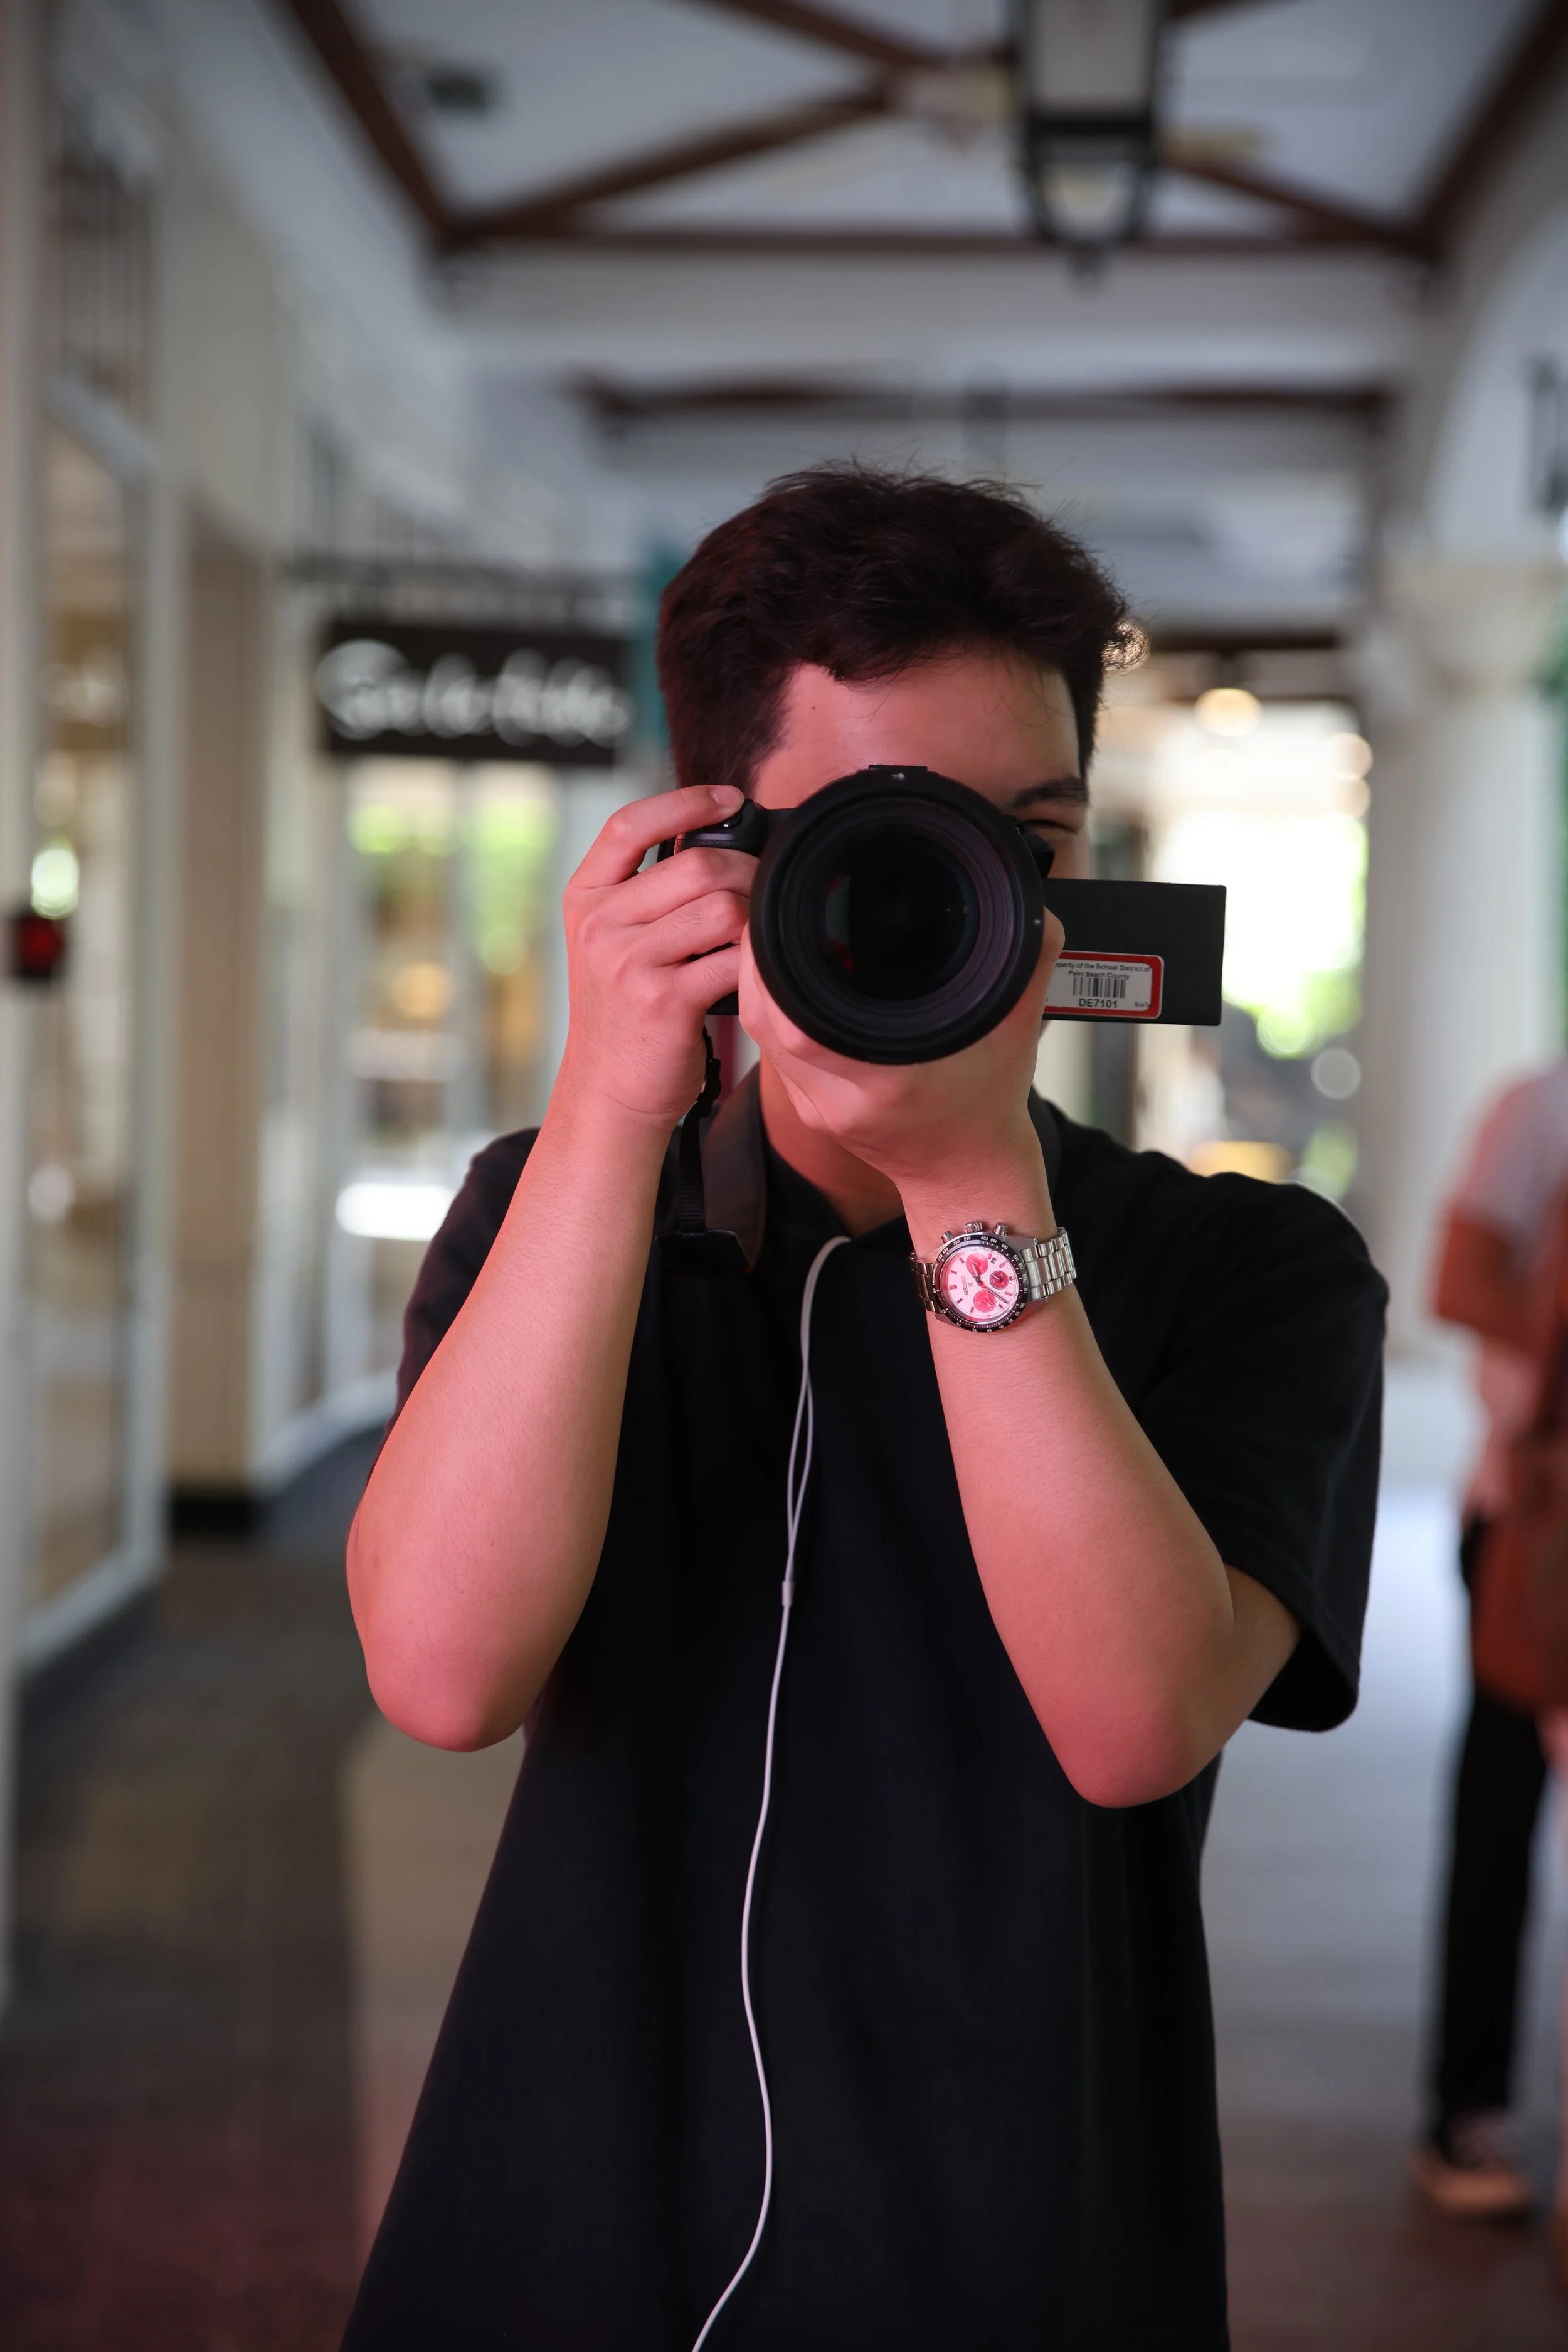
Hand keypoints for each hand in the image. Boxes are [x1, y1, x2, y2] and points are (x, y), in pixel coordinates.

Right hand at [555, 784, 754, 1131]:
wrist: (608, 1091)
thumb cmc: (625, 1012)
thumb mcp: (612, 942)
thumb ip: (647, 894)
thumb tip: (719, 840)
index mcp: (584, 898)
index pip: (628, 825)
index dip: (684, 802)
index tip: (730, 798)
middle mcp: (598, 925)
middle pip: (694, 865)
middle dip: (746, 871)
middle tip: (765, 889)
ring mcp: (628, 963)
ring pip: (721, 907)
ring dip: (754, 918)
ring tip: (756, 936)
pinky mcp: (664, 1001)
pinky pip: (733, 960)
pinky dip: (756, 962)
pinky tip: (756, 971)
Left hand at [737, 906, 1065, 1191]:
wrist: (966, 1173)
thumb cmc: (990, 1106)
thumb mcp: (1020, 1030)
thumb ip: (1030, 962)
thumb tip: (1034, 907)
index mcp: (889, 1079)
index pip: (801, 1020)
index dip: (780, 961)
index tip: (793, 914)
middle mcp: (841, 1097)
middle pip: (767, 1017)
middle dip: (762, 956)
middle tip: (777, 909)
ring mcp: (818, 1107)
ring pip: (761, 1031)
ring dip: (760, 979)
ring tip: (778, 932)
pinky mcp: (807, 1108)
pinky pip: (772, 1049)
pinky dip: (773, 1008)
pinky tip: (789, 978)